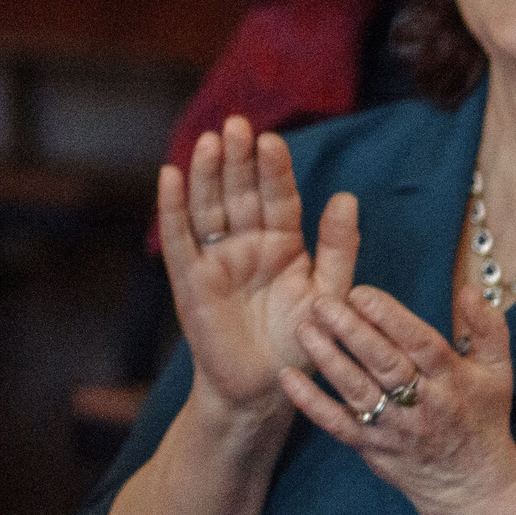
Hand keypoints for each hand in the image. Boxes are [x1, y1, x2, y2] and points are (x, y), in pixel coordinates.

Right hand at [159, 117, 356, 427]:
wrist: (264, 389)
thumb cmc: (303, 344)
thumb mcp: (331, 295)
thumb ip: (338, 248)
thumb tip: (345, 197)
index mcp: (284, 242)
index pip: (278, 196)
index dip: (273, 169)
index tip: (271, 140)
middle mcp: (247, 243)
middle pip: (239, 192)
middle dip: (237, 160)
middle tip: (236, 126)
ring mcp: (216, 258)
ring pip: (209, 207)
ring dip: (206, 174)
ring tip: (208, 141)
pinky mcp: (189, 278)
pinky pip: (178, 238)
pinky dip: (172, 207)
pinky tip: (170, 175)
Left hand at [283, 284, 515, 514]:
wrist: (470, 484)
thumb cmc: (481, 416)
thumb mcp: (497, 371)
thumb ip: (488, 328)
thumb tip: (470, 290)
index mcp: (452, 379)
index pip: (420, 343)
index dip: (390, 318)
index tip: (361, 292)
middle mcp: (422, 404)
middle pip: (385, 364)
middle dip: (352, 332)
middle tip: (321, 302)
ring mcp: (393, 428)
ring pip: (358, 391)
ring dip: (328, 359)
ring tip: (303, 328)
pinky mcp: (370, 447)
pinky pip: (337, 424)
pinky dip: (311, 403)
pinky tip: (288, 377)